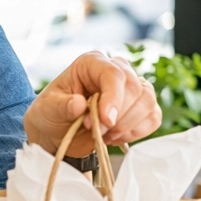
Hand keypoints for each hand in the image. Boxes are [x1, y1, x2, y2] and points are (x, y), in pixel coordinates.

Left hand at [25, 51, 161, 154]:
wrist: (57, 132)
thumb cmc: (51, 114)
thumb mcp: (47, 109)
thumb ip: (61, 106)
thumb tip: (78, 104)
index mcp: (92, 63)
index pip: (113, 73)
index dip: (113, 98)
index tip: (106, 120)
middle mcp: (116, 70)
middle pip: (135, 88)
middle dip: (118, 116)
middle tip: (97, 131)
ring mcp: (131, 88)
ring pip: (147, 102)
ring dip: (127, 125)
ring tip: (104, 135)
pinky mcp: (140, 107)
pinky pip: (153, 118)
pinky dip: (136, 132)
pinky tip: (116, 137)